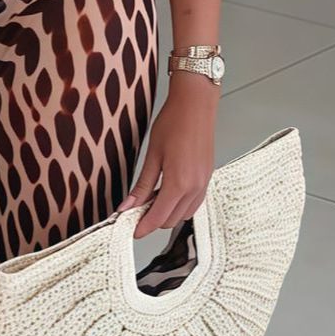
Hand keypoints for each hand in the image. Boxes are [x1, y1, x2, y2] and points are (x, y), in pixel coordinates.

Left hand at [115, 83, 216, 238]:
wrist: (196, 105)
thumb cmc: (174, 123)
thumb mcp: (152, 155)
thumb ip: (142, 185)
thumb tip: (127, 206)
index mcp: (179, 183)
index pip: (158, 217)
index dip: (143, 227)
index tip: (131, 230)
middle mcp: (195, 188)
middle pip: (171, 220)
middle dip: (153, 220)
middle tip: (135, 211)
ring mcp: (203, 183)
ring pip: (184, 214)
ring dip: (167, 213)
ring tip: (150, 199)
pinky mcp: (207, 178)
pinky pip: (194, 202)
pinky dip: (179, 204)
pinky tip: (166, 192)